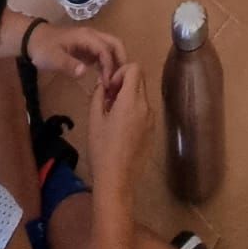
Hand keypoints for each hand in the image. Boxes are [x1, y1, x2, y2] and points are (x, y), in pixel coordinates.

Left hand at [28, 20, 126, 83]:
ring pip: (111, 48)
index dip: (109, 66)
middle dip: (120, 60)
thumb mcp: (53, 58)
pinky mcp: (87, 48)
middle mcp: (92, 36)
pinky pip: (103, 54)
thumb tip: (85, 72)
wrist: (33, 39)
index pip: (105, 49)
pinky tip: (104, 78)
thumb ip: (69, 65)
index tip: (107, 83)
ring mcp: (90, 42)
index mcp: (86, 37)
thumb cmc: (44, 48)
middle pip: (115, 44)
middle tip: (120, 80)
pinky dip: (107, 64)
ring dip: (115, 63)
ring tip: (113, 82)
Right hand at [87, 62, 151, 194]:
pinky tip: (121, 129)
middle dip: (124, 84)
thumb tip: (103, 83)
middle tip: (109, 100)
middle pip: (140, 81)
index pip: (135, 68)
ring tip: (113, 116)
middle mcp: (146, 107)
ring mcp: (152, 120)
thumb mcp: (94, 120)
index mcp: (131, 101)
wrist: (117, 180)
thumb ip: (99, 95)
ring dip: (129, 98)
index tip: (110, 88)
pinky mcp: (153, 132)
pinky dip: (134, 111)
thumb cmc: (102, 149)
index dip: (121, 72)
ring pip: (142, 96)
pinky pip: (145, 112)